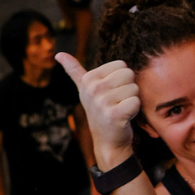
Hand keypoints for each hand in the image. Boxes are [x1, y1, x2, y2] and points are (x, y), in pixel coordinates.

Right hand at [56, 54, 139, 168]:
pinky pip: (136, 102)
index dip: (121, 79)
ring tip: (119, 109)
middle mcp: (92, 89)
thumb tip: (58, 54)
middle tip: (117, 102)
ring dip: (131, 100)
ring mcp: (102, 102)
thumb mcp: (84, 88)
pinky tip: (124, 118)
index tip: (111, 92)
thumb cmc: (100, 110)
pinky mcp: (114, 115)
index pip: (121, 65)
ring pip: (134, 88)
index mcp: (88, 79)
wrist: (107, 140)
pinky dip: (134, 110)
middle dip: (128, 88)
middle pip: (129, 74)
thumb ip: (74, 70)